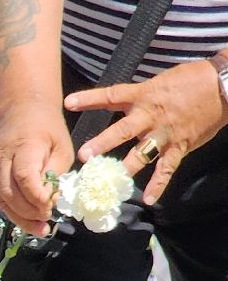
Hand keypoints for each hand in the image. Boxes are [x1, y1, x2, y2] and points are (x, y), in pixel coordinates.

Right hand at [0, 102, 73, 236]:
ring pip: (1, 200)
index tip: (51, 206)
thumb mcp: (62, 147)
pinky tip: (29, 219)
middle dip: (29, 213)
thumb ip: (55, 174)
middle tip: (47, 222)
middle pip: (9, 193)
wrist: (21, 111)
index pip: (24, 177)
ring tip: (40, 228)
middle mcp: (2, 158)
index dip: (37, 196)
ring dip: (20, 218)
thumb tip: (50, 200)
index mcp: (23, 147)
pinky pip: (0, 198)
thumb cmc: (47, 129)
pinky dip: (14, 212)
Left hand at [68, 59, 227, 205]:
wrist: (224, 86)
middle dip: (103, 142)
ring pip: (142, 153)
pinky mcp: (180, 146)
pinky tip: (147, 199)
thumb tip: (110, 102)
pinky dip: (158, 185)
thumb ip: (134, 97)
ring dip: (125, 167)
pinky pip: (167, 168)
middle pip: (123, 130)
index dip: (89, 99)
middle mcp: (151, 116)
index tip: (68, 103)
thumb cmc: (189, 81)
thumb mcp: (156, 83)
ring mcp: (165, 134)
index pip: (111, 96)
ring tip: (109, 180)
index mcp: (143, 96)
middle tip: (84, 154)